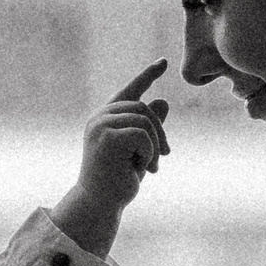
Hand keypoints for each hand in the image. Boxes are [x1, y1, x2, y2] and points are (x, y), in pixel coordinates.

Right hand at [50, 60, 171, 255]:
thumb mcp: (140, 151)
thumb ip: (149, 128)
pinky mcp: (106, 136)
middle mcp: (100, 117)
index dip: (146, 75)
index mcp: (105, 118)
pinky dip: (149, 153)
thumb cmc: (117, 180)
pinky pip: (143, 134)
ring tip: (150, 167)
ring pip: (145, 120)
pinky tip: (141, 169)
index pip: (129, 91)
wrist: (99, 203)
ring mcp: (100, 125)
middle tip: (165, 156)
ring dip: (155, 146)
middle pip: (143, 107)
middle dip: (160, 132)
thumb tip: (163, 101)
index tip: (162, 62)